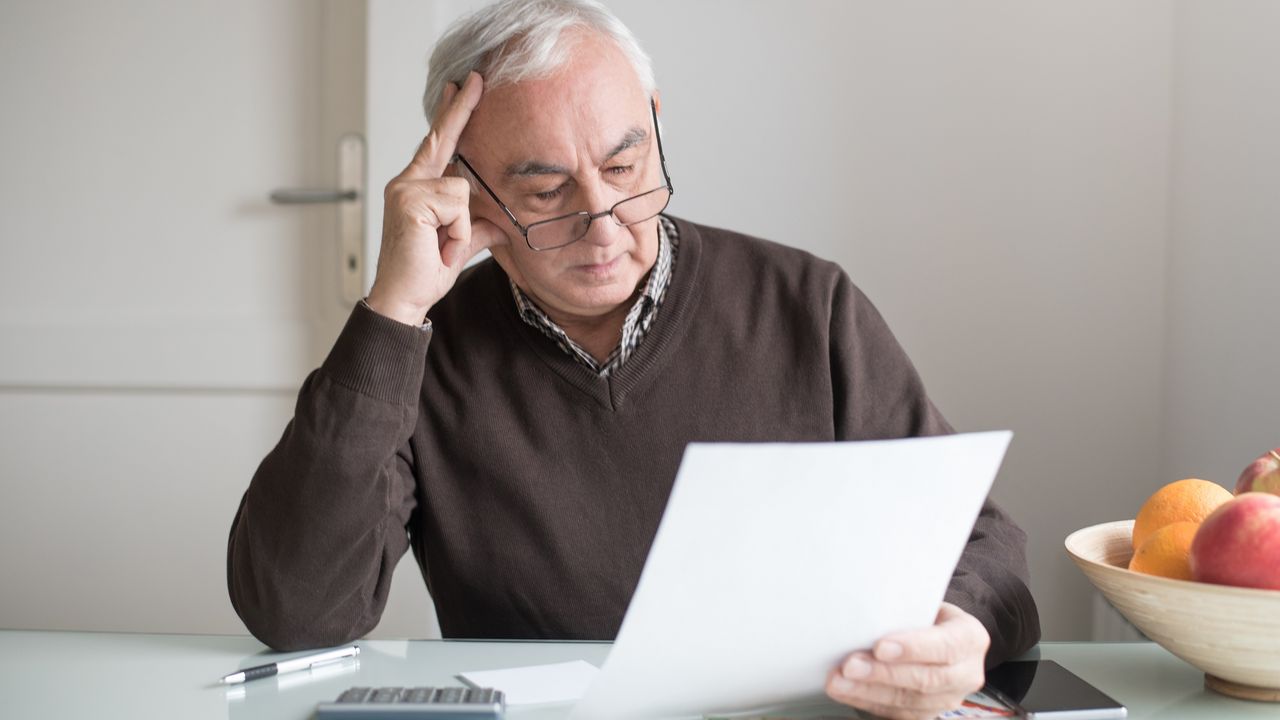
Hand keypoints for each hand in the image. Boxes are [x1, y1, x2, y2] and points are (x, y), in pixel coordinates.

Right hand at [366, 71, 506, 324]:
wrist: (404, 299)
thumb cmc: (423, 273)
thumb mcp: (460, 246)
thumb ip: (477, 228)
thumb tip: (501, 222)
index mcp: (416, 188)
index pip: (438, 145)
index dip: (451, 116)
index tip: (461, 88)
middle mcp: (407, 182)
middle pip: (442, 140)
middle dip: (461, 110)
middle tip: (476, 77)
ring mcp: (406, 189)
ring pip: (462, 189)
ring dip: (461, 225)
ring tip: (442, 246)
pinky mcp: (411, 200)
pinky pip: (457, 204)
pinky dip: (456, 231)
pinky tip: (437, 245)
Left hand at [825, 603, 989, 719]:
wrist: (941, 634)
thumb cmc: (928, 614)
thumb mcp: (926, 601)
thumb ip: (906, 608)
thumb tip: (866, 608)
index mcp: (971, 638)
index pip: (945, 646)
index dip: (912, 648)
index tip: (880, 646)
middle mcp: (967, 673)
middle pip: (926, 679)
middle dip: (883, 673)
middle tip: (850, 665)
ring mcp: (950, 697)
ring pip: (909, 701)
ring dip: (868, 692)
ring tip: (838, 681)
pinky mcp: (929, 712)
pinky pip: (898, 713)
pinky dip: (867, 701)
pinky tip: (847, 691)